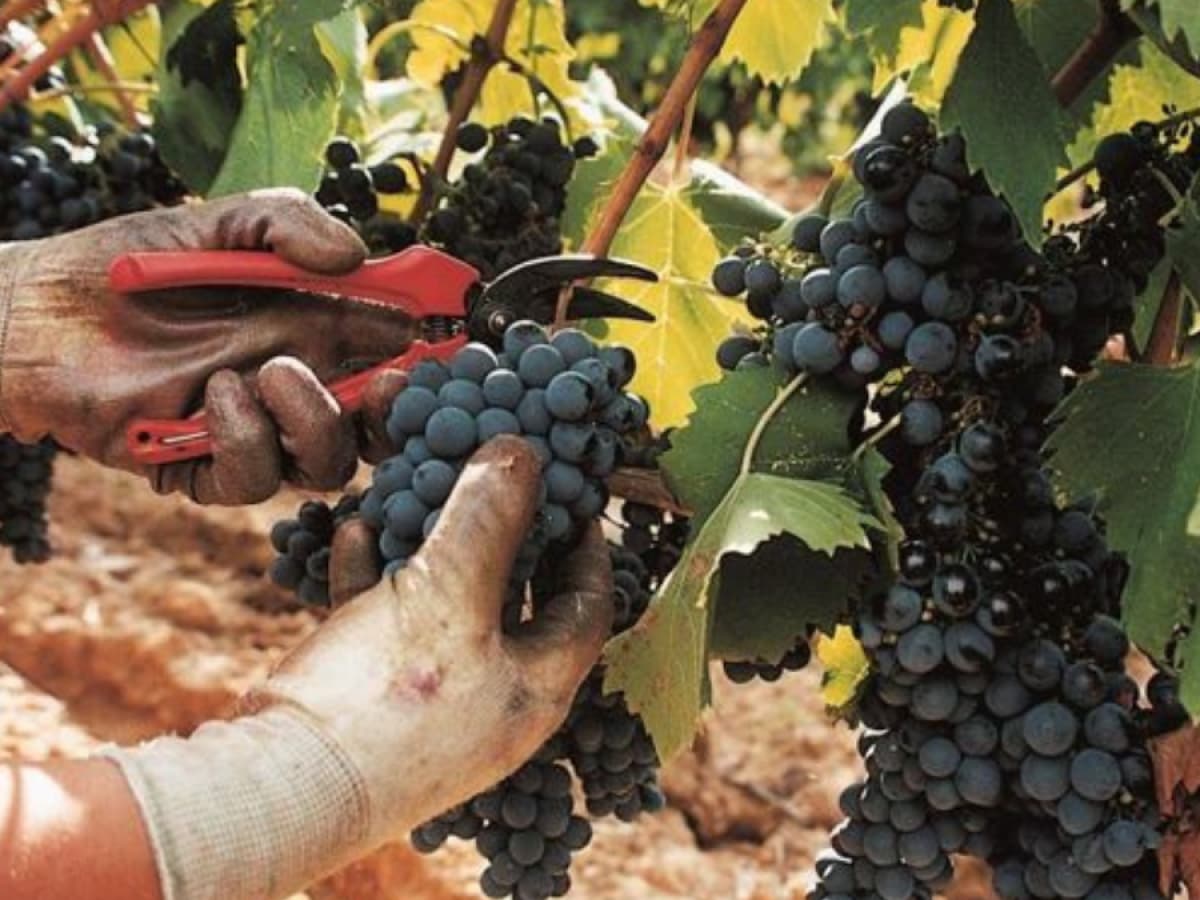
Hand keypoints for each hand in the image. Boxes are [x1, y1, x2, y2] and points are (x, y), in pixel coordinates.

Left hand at [0, 188, 419, 503]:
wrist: (35, 311)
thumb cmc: (125, 264)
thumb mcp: (218, 221)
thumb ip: (289, 223)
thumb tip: (359, 256)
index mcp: (314, 327)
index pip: (393, 350)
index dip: (427, 351)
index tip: (445, 337)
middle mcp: (295, 383)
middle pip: (377, 422)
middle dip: (395, 407)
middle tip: (388, 379)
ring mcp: (254, 430)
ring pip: (329, 461)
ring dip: (315, 419)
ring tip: (271, 370)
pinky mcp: (203, 467)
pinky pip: (254, 480)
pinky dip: (246, 438)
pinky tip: (214, 395)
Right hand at [248, 437, 613, 841]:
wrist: (279, 785)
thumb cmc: (387, 699)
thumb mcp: (450, 593)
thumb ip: (489, 519)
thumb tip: (522, 452)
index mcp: (537, 686)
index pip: (588, 606)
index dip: (587, 546)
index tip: (576, 496)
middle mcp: (494, 697)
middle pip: (514, 599)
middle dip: (502, 535)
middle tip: (497, 482)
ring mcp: (432, 701)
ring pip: (444, 604)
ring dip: (431, 546)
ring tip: (421, 491)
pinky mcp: (372, 697)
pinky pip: (386, 623)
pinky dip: (375, 575)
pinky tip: (355, 532)